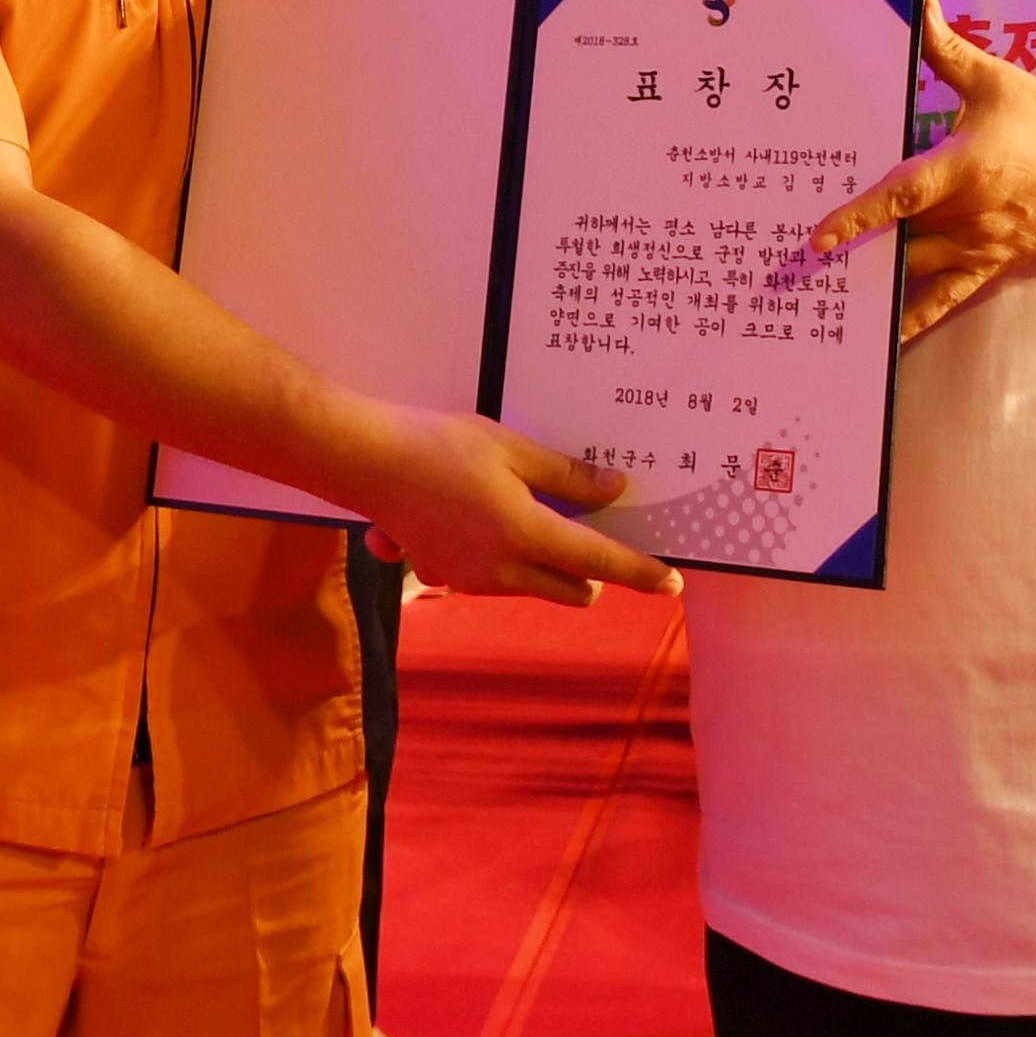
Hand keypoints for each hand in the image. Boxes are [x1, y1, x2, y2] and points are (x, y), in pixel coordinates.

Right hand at [355, 406, 682, 605]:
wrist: (364, 462)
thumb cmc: (439, 446)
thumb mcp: (512, 449)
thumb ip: (567, 475)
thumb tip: (614, 489)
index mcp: (526, 536)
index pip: (599, 562)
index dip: (638, 572)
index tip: (671, 583)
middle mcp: (502, 571)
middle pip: (570, 589)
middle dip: (591, 572)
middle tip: (593, 530)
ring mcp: (470, 580)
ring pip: (531, 585)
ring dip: (544, 563)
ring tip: (528, 510)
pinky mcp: (443, 575)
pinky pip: (489, 577)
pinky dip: (498, 558)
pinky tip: (476, 518)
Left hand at [810, 0, 1035, 341]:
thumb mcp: (995, 81)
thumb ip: (946, 50)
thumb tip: (921, 3)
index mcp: (963, 168)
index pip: (901, 195)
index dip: (858, 217)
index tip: (818, 238)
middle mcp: (967, 214)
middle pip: (898, 235)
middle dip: (851, 248)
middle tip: (792, 266)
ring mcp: (978, 246)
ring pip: (914, 268)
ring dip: (872, 279)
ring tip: (820, 294)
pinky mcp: (988, 265)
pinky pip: (946, 299)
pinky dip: (913, 318)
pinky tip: (882, 338)